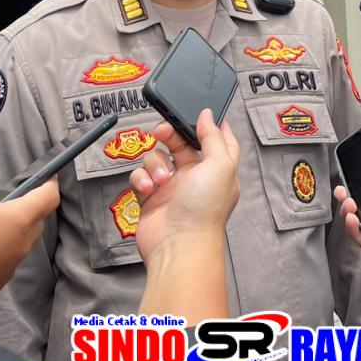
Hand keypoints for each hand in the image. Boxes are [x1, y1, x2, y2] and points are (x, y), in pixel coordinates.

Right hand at [130, 109, 239, 265]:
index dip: (203, 125)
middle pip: (179, 143)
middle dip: (169, 134)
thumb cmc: (204, 211)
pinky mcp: (150, 197)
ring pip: (156, 157)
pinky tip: (148, 188)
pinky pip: (140, 176)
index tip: (191, 114)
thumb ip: (214, 137)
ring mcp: (171, 187)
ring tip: (161, 179)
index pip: (212, 139)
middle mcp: (194, 177)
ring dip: (155, 163)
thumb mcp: (221, 165)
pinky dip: (141, 178)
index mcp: (216, 169)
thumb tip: (208, 115)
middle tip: (162, 132)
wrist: (179, 245)